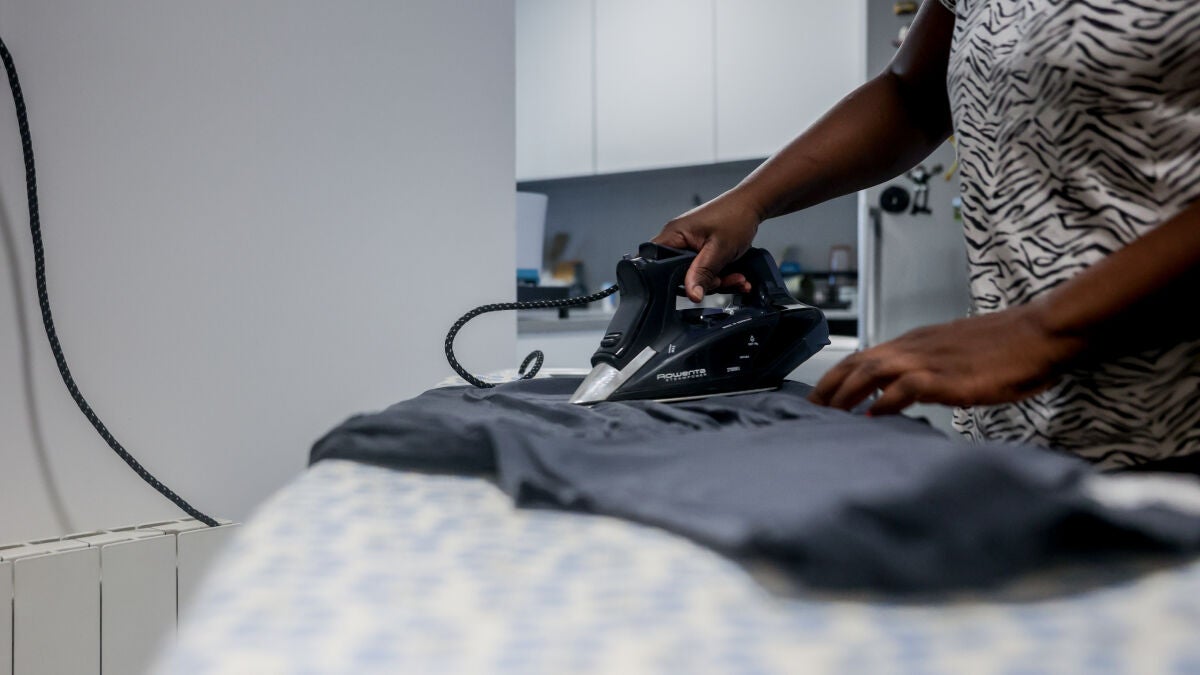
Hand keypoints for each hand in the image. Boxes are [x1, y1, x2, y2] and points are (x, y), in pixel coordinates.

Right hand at [651, 190, 762, 301]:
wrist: (752, 205)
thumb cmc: (736, 216)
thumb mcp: (719, 250)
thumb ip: (703, 274)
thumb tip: (692, 294)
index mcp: (674, 234)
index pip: (656, 263)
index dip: (668, 279)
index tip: (691, 286)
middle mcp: (678, 238)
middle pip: (678, 273)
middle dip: (702, 282)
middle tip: (720, 280)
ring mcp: (689, 243)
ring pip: (694, 273)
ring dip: (716, 280)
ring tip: (735, 277)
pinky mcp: (699, 247)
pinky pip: (703, 268)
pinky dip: (719, 274)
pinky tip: (734, 275)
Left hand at [809, 305, 1086, 414]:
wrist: (1042, 332)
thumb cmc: (1007, 347)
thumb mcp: (957, 355)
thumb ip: (929, 371)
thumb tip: (906, 393)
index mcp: (915, 342)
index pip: (862, 355)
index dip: (835, 376)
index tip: (816, 397)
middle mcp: (915, 347)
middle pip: (857, 362)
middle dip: (829, 387)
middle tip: (807, 412)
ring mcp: (930, 359)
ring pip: (873, 370)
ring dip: (846, 393)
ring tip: (827, 415)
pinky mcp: (949, 376)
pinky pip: (907, 386)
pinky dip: (885, 401)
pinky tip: (872, 416)